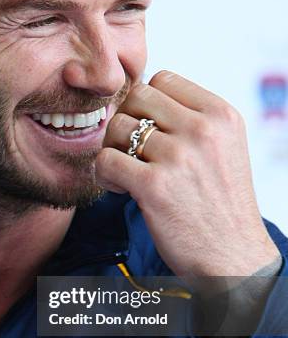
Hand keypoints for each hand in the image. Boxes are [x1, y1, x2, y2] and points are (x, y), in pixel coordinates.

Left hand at [96, 71, 279, 276]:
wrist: (233, 259)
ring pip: (117, 126)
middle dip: (127, 121)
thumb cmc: (220, 205)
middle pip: (137, 97)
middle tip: (131, 150)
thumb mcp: (223, 149)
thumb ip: (190, 119)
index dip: (146, 104)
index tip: (149, 132)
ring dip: (113, 149)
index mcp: (221, 115)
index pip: (163, 79)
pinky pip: (106, 159)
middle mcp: (203, 130)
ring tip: (126, 174)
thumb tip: (140, 98)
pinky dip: (104, 174)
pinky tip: (120, 189)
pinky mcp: (154, 187)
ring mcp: (179, 157)